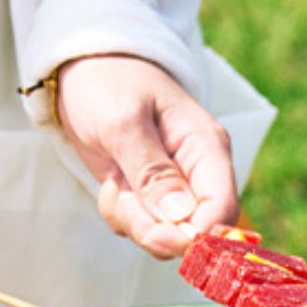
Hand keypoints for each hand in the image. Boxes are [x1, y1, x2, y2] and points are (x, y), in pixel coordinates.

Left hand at [55, 55, 237, 258]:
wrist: (83, 69)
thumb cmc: (108, 82)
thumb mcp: (124, 121)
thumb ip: (151, 171)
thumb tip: (181, 218)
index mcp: (207, 148)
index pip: (223, 210)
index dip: (196, 236)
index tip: (157, 237)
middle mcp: (198, 174)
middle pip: (195, 234)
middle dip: (154, 229)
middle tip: (122, 194)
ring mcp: (174, 189)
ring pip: (164, 237)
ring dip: (131, 219)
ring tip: (114, 178)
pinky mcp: (149, 198)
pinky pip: (140, 228)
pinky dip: (119, 214)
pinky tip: (112, 180)